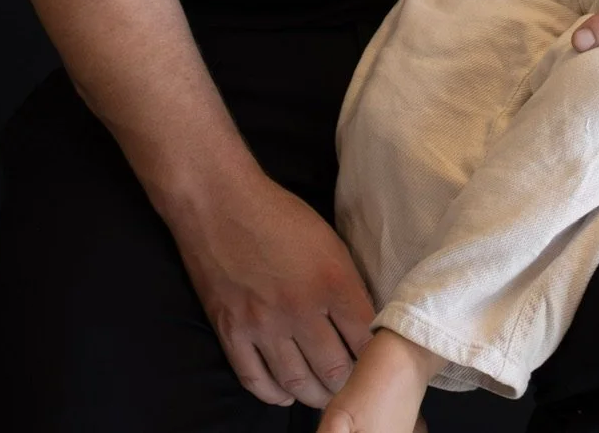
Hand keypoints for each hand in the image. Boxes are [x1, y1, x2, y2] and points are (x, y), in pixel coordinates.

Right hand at [171, 170, 374, 409]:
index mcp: (332, 281)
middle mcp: (299, 309)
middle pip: (333, 370)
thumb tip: (364, 322)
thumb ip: (346, 283)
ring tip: (325, 395)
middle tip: (353, 385)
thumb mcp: (329, 240)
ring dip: (314, 395)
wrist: (220, 202)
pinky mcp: (230, 332)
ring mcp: (262, 325)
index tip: (378, 365)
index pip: (364, 340)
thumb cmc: (280, 214)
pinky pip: (255, 380)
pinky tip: (285, 394)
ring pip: (296, 383)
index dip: (374, 359)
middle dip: (348, 384)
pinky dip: (274, 394)